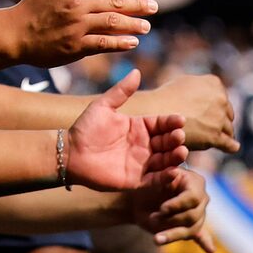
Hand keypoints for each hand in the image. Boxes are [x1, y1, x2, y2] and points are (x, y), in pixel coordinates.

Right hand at [5, 0, 155, 65]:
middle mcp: (78, 5)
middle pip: (114, 3)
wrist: (15, 33)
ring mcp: (77, 26)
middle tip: (154, 7)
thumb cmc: (33, 4)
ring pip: (112, 23)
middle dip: (137, 5)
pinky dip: (119, 42)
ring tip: (146, 26)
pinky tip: (132, 42)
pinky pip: (102, 43)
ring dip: (133, 24)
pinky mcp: (75, 46)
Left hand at [64, 72, 183, 193]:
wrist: (71, 153)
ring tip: (181, 152)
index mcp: (139, 126)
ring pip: (164, 160)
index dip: (171, 122)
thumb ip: (121, 91)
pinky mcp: (135, 181)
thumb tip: (136, 71)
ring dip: (175, 157)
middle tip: (179, 136)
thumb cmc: (85, 128)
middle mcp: (143, 144)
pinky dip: (165, 177)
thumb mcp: (103, 106)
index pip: (161, 123)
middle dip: (175, 139)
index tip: (180, 120)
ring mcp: (141, 163)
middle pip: (166, 142)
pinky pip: (154, 180)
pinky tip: (173, 172)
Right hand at [132, 72, 237, 154]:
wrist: (157, 112)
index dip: (216, 107)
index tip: (209, 114)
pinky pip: (229, 144)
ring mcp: (219, 118)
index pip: (222, 98)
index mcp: (215, 83)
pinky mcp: (216, 136)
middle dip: (220, 120)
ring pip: (228, 129)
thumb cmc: (167, 97)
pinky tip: (233, 147)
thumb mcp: (187, 82)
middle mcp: (221, 99)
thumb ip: (202, 87)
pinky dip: (231, 146)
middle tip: (210, 127)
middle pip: (227, 114)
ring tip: (216, 139)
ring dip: (223, 134)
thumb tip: (210, 92)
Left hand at [135, 167, 213, 250]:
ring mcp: (198, 213)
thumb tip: (172, 172)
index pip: (193, 197)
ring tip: (156, 239)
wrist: (138, 202)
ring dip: (172, 234)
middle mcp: (200, 197)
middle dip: (171, 220)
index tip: (162, 209)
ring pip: (191, 230)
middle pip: (193, 216)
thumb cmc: (146, 186)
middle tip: (153, 218)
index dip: (178, 205)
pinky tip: (210, 250)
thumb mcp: (152, 178)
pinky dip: (205, 242)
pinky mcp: (192, 228)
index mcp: (193, 181)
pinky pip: (200, 236)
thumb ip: (164, 174)